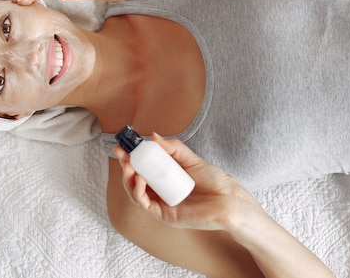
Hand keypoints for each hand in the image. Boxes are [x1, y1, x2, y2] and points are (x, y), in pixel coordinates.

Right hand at [113, 133, 259, 231]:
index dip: (130, 157)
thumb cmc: (214, 181)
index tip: (122, 147)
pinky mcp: (164, 214)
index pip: (142, 167)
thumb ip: (172, 147)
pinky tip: (139, 180)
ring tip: (129, 167)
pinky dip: (138, 192)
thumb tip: (153, 136)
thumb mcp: (190, 159)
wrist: (228, 200)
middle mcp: (160, 190)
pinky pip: (144, 204)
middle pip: (135, 179)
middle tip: (122, 155)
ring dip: (128, 179)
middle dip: (126, 166)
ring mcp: (161, 203)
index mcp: (165, 177)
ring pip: (136, 192)